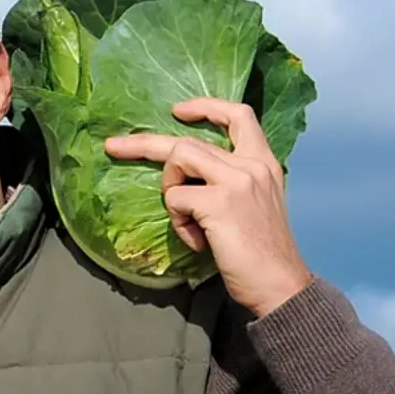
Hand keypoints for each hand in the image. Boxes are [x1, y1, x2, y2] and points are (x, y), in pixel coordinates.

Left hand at [104, 97, 314, 316]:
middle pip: (188, 140)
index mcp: (264, 163)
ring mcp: (236, 181)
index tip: (179, 111)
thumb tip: (187, 178)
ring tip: (185, 218)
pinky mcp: (219, 202)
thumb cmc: (262, 254)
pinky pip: (175, 198)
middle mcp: (251, 165)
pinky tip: (198, 240)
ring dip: (169, 188)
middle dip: (144, 143)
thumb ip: (231, 182)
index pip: (239, 115)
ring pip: (178, 158)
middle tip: (114, 146)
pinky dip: (178, 221)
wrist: (280, 286)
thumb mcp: (256, 204)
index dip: (206, 107)